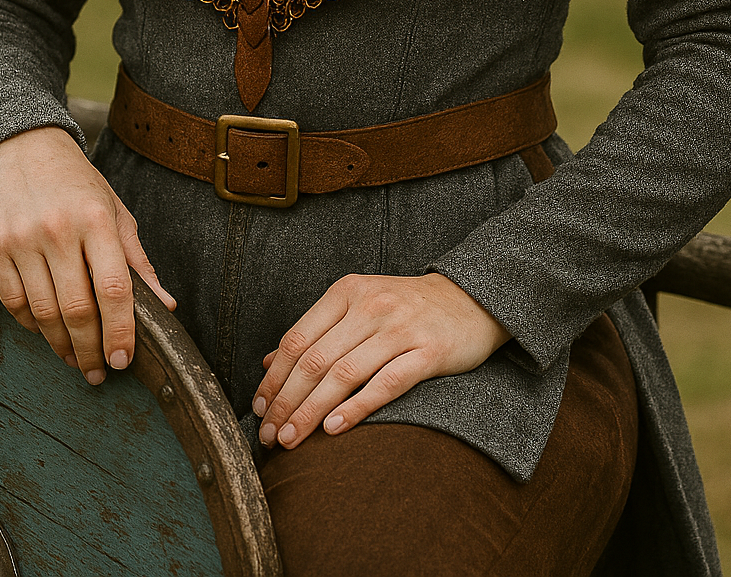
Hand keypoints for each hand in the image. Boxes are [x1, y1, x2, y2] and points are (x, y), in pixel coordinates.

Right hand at [0, 126, 175, 384]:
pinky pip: (13, 302)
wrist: (22, 148)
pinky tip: (46, 331)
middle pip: (76, 309)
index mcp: (96, 219)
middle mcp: (57, 229)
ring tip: (75, 358)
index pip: (113, 289)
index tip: (122, 360)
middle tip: (97, 372)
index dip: (120, 331)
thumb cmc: (77, 184)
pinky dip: (32, 325)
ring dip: (61, 345)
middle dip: (90, 350)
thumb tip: (165, 306)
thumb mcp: (115, 211)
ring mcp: (20, 238)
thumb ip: (137, 261)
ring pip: (43, 313)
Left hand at [252, 272, 508, 449]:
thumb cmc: (407, 307)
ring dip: (311, 411)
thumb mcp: (358, 305)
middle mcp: (370, 305)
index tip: (259, 409)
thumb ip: (316, 331)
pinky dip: (357, 408)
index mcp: (347, 291)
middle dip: (286, 402)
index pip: (297, 338)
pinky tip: (334, 428)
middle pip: (315, 360)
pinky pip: (386, 383)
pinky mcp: (429, 352)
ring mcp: (400, 327)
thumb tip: (267, 362)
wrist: (471, 298)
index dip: (274, 378)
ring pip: (344, 374)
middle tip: (269, 435)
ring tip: (292, 439)